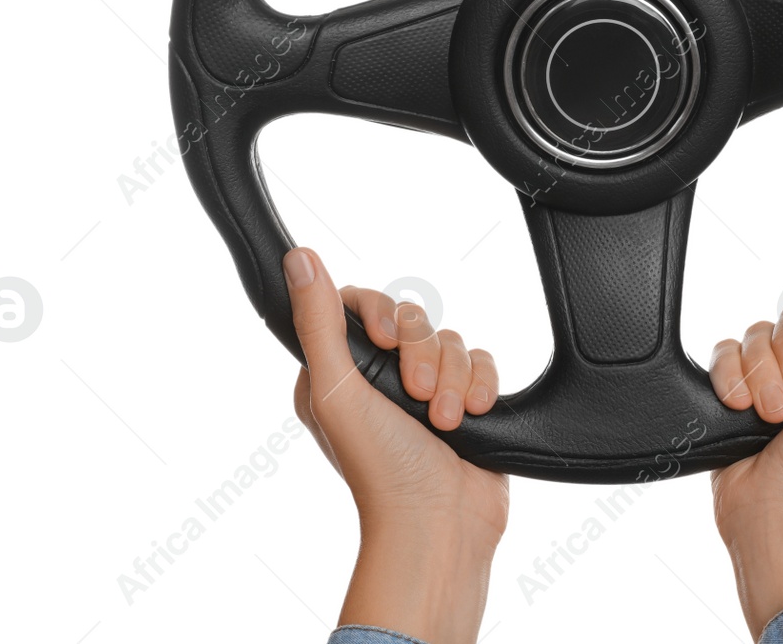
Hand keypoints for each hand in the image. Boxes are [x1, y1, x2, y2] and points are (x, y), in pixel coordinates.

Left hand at [285, 246, 507, 643]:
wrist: (440, 523)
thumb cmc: (380, 469)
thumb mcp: (336, 390)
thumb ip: (318, 321)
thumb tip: (299, 259)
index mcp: (337, 374)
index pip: (358, 306)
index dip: (379, 314)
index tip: (384, 340)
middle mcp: (379, 379)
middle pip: (411, 319)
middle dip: (422, 355)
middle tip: (417, 396)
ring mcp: (426, 391)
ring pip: (451, 339)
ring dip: (453, 379)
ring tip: (445, 420)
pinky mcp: (467, 401)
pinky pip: (483, 361)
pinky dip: (482, 386)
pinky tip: (475, 414)